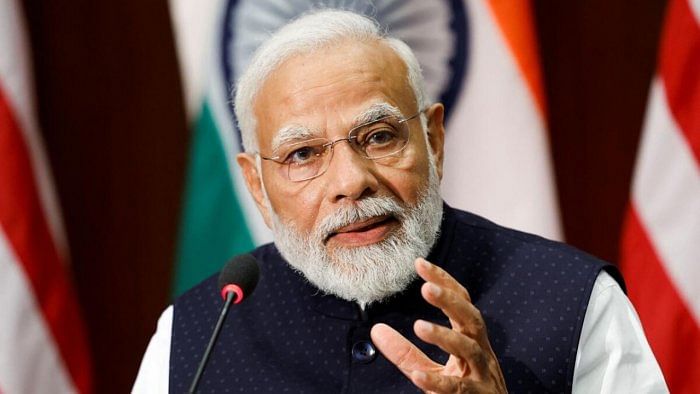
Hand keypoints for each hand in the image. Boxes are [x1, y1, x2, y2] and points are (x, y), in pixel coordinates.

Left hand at [370, 258, 506, 392]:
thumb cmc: (462, 393)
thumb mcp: (431, 370)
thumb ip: (405, 352)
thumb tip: (376, 329)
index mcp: (471, 340)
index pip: (461, 303)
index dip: (444, 281)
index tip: (420, 263)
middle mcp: (480, 352)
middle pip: (471, 319)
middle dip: (451, 301)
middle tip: (427, 288)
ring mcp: (481, 376)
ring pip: (469, 350)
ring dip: (445, 336)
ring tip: (420, 326)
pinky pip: (457, 389)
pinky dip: (438, 383)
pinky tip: (418, 376)